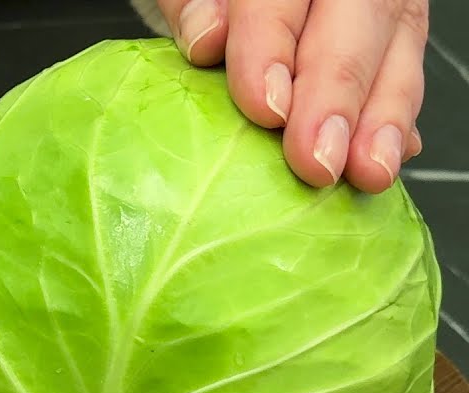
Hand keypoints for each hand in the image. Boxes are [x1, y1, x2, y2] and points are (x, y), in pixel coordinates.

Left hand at [157, 0, 426, 192]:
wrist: (243, 0)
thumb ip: (191, 3)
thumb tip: (205, 37)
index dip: (272, 52)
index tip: (266, 110)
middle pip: (358, 23)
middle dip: (337, 96)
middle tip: (317, 159)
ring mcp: (380, 4)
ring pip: (396, 51)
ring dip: (382, 119)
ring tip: (366, 171)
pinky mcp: (395, 38)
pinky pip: (405, 76)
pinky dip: (395, 123)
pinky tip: (379, 160)